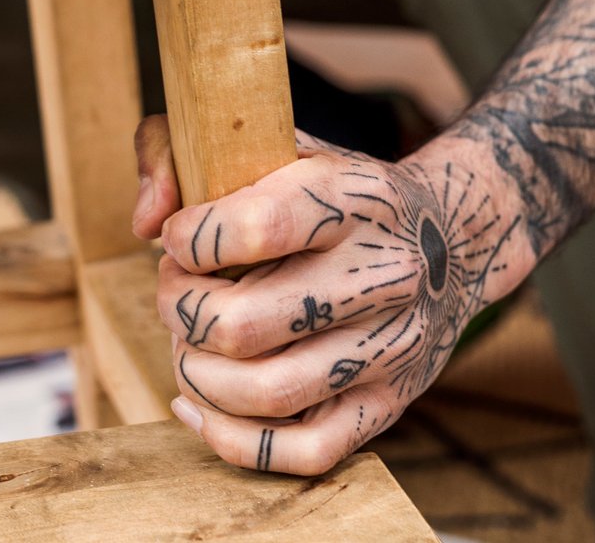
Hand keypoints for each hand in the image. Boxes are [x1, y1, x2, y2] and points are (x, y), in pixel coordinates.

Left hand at [133, 115, 527, 474]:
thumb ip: (184, 153)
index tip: (176, 237)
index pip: (256, 227)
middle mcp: (383, 274)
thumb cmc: (335, 191)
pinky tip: (197, 403)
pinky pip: (304, 452)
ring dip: (196, 373)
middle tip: (176, 290)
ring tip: (187, 340)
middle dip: (181, 311)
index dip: (190, 240)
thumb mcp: (274, 143)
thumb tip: (145, 222)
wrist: (449, 239)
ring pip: (266, 394)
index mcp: (355, 198)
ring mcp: (391, 347)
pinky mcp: (390, 404)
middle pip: (245, 324)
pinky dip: (233, 440)